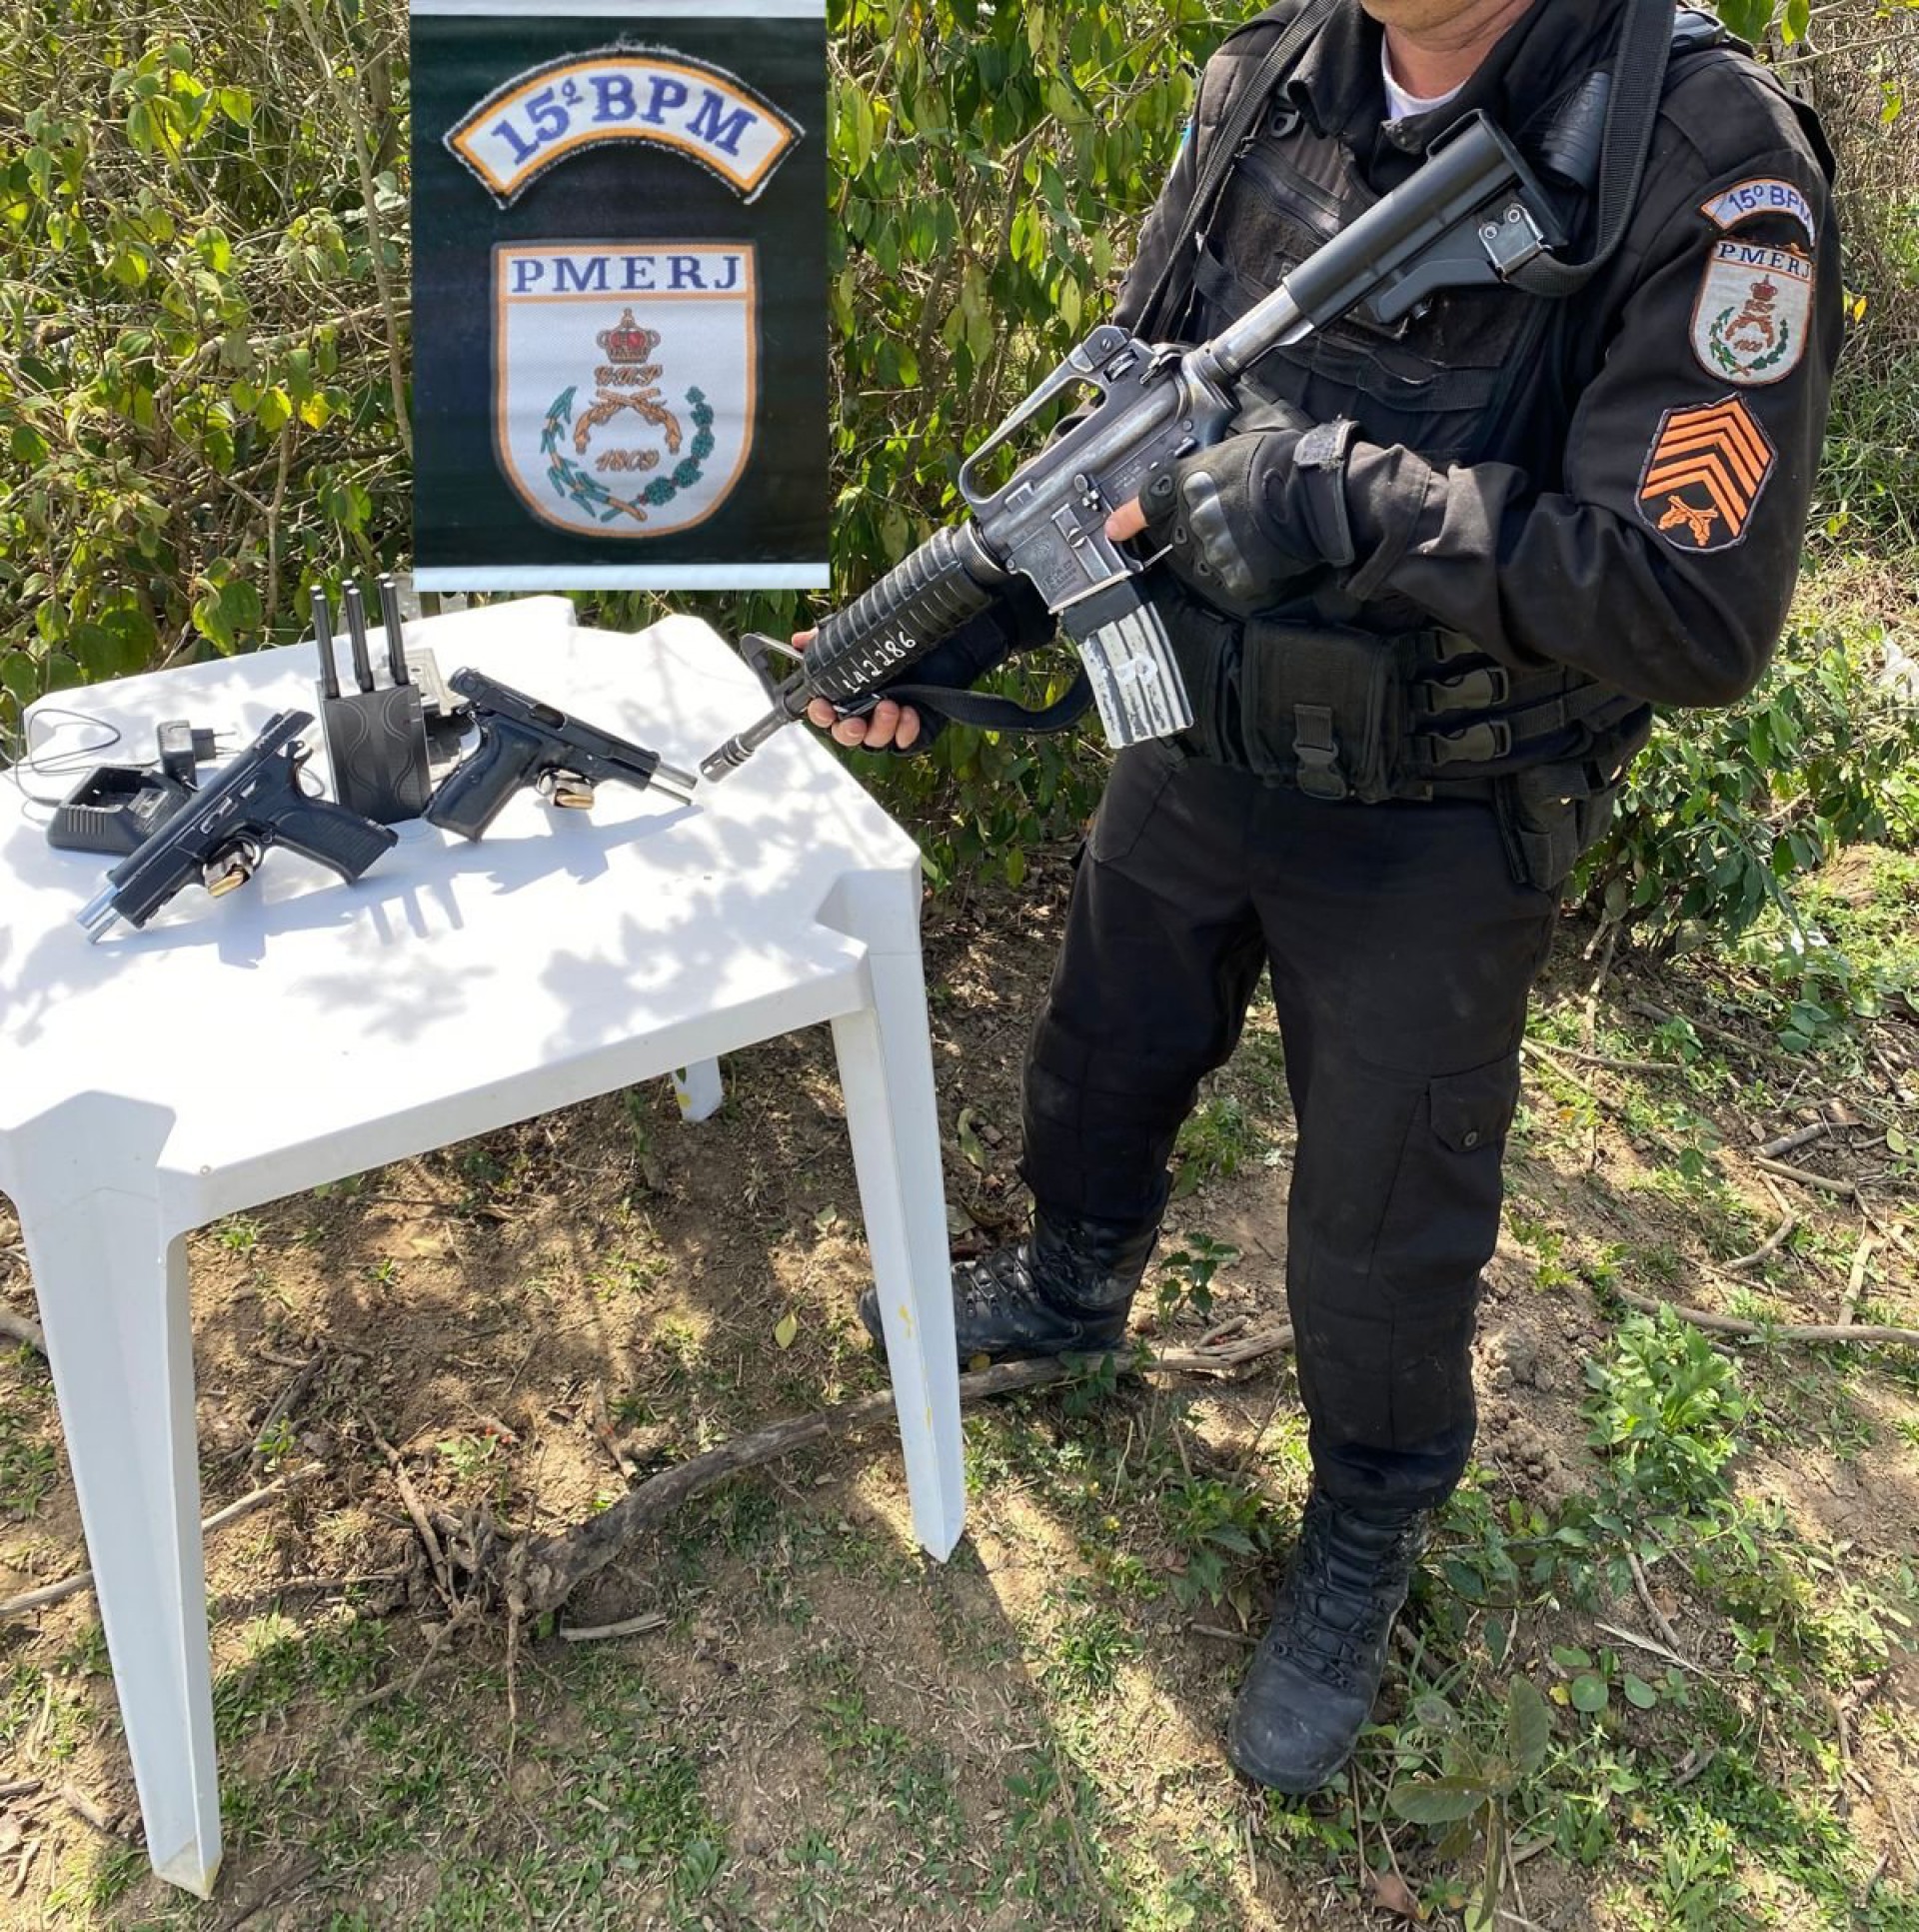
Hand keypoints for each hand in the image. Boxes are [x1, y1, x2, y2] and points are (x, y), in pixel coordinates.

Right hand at [797, 628, 922, 751]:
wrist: (941, 647)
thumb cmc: (896, 646)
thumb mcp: (861, 637)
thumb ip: (828, 640)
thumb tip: (800, 640)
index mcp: (845, 696)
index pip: (824, 713)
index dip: (820, 713)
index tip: (823, 705)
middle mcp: (863, 713)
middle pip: (846, 734)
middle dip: (849, 730)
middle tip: (857, 722)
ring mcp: (886, 725)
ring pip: (874, 740)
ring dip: (880, 727)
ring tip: (891, 706)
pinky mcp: (910, 731)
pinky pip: (903, 742)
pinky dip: (905, 731)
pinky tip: (909, 714)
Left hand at [1108, 411, 1356, 615]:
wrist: (1313, 493)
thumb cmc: (1284, 462)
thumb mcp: (1236, 450)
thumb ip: (1212, 471)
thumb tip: (1213, 482)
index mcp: (1190, 482)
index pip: (1150, 502)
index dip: (1130, 518)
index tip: (1114, 530)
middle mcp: (1193, 517)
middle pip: (1185, 535)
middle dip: (1205, 530)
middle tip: (1242, 518)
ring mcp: (1213, 549)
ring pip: (1210, 559)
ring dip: (1228, 551)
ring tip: (1261, 534)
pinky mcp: (1235, 576)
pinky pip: (1237, 579)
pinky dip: (1252, 572)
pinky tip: (1271, 554)